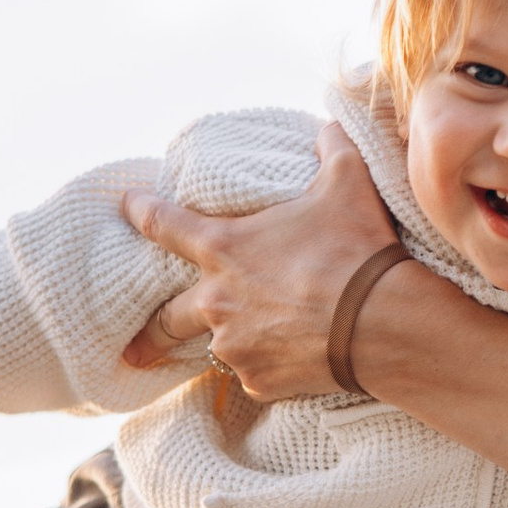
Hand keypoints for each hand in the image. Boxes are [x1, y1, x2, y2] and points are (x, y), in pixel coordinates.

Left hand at [122, 124, 424, 396]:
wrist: (380, 323)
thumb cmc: (355, 249)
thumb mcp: (347, 183)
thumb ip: (331, 149)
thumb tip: (330, 126)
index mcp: (224, 248)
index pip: (165, 224)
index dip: (142, 211)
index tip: (127, 206)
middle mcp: (216, 300)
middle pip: (167, 319)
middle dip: (149, 334)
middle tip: (135, 350)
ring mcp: (234, 345)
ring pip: (222, 346)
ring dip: (234, 340)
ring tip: (262, 340)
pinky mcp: (258, 381)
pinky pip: (256, 374)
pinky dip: (270, 366)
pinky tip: (295, 358)